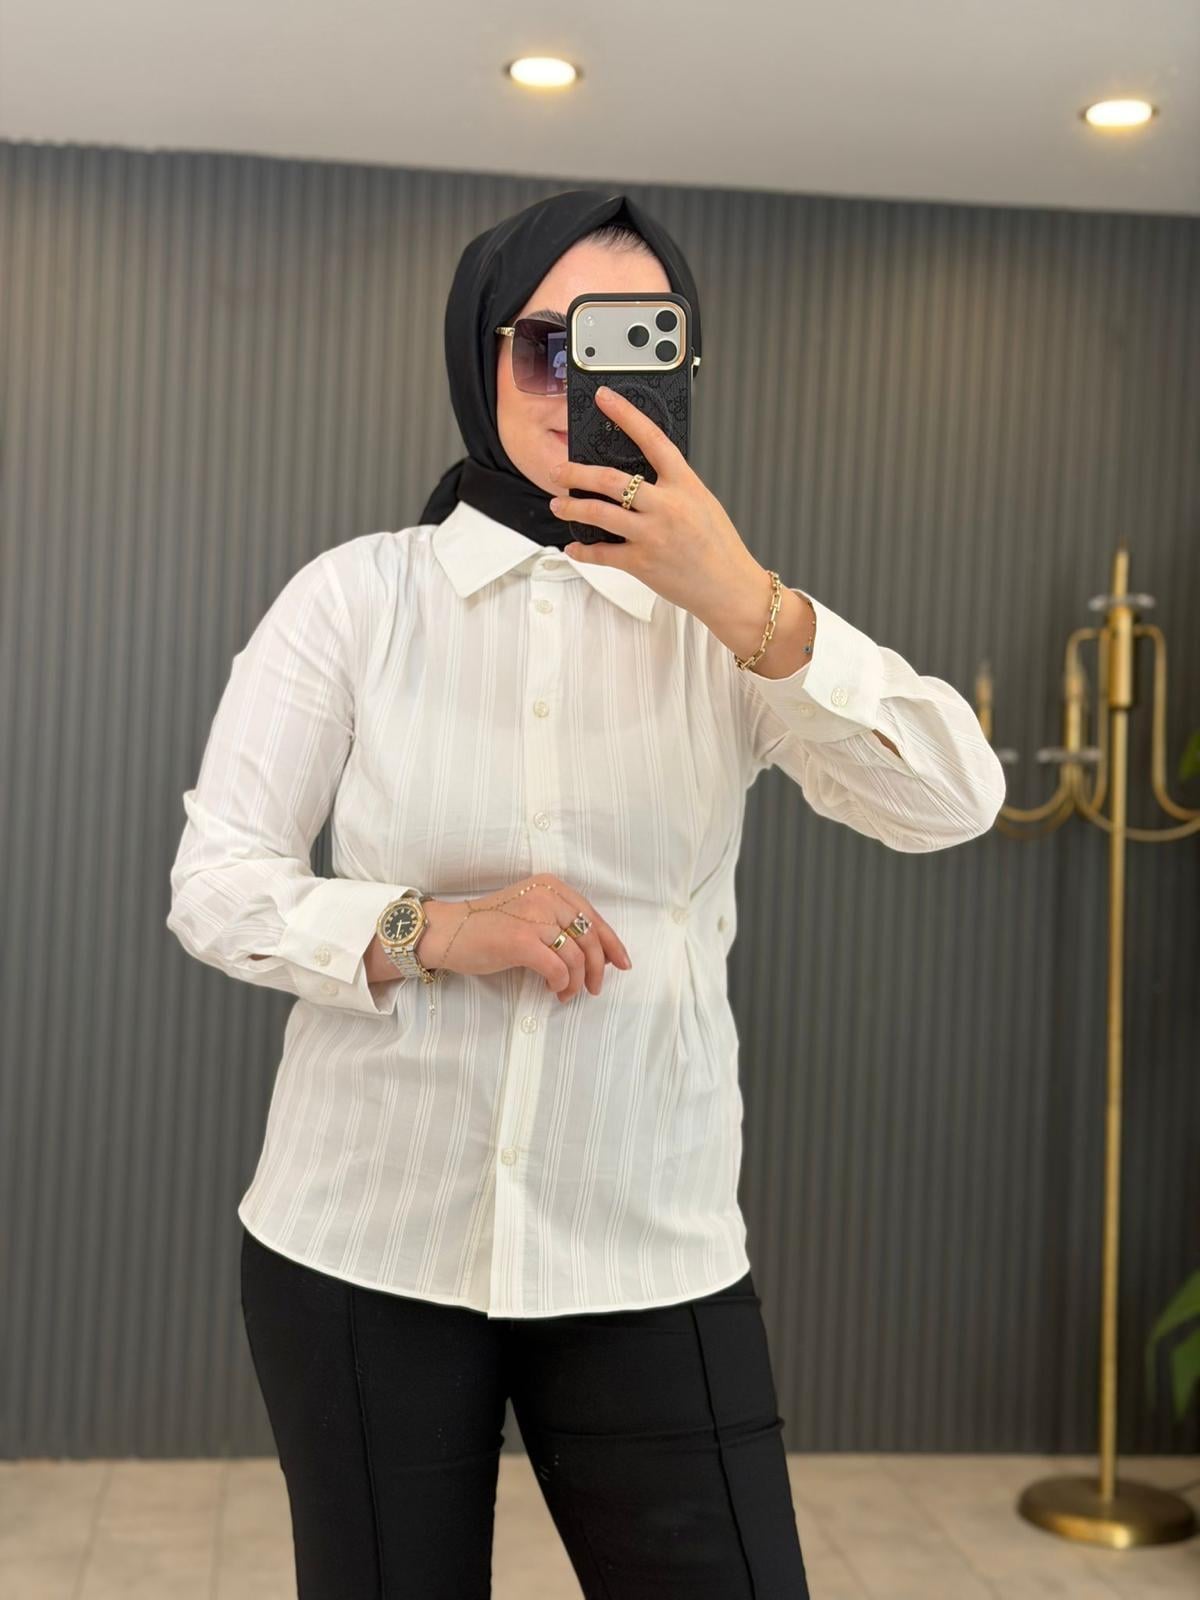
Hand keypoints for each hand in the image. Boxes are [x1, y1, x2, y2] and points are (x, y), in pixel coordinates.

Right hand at [417, 876, 631, 1003]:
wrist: (449, 931)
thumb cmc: (490, 927)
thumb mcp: (530, 913)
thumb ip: (561, 924)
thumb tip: (600, 954)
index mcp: (552, 886)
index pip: (593, 916)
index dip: (612, 943)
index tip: (622, 964)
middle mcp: (546, 896)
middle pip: (590, 937)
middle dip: (597, 968)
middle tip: (593, 988)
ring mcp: (533, 917)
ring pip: (576, 956)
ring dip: (576, 982)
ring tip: (564, 994)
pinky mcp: (520, 940)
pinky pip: (557, 968)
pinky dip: (560, 983)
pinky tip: (552, 989)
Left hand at [546, 385, 763, 621]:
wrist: (730, 587)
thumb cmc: (719, 546)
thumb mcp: (702, 502)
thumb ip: (673, 486)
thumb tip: (641, 477)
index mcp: (684, 484)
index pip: (651, 438)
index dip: (626, 414)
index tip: (605, 398)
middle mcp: (667, 506)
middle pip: (611, 479)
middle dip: (577, 473)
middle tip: (558, 470)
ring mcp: (652, 535)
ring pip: (599, 513)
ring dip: (572, 507)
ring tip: (557, 504)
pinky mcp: (642, 563)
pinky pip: (602, 554)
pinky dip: (584, 550)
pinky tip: (574, 546)